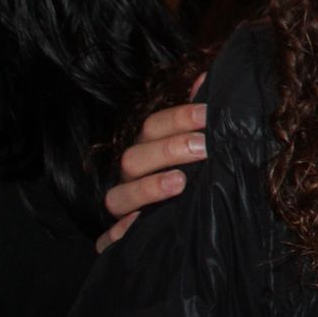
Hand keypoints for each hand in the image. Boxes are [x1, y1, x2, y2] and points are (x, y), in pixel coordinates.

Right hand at [96, 82, 209, 252]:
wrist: (186, 221)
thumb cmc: (191, 171)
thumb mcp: (197, 143)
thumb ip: (198, 115)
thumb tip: (205, 77)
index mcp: (148, 149)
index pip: (154, 126)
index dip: (180, 117)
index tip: (209, 114)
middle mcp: (131, 175)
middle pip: (134, 157)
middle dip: (169, 150)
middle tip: (203, 148)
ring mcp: (124, 206)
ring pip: (118, 196)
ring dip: (147, 188)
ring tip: (179, 182)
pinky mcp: (119, 237)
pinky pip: (109, 239)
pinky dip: (119, 234)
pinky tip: (138, 227)